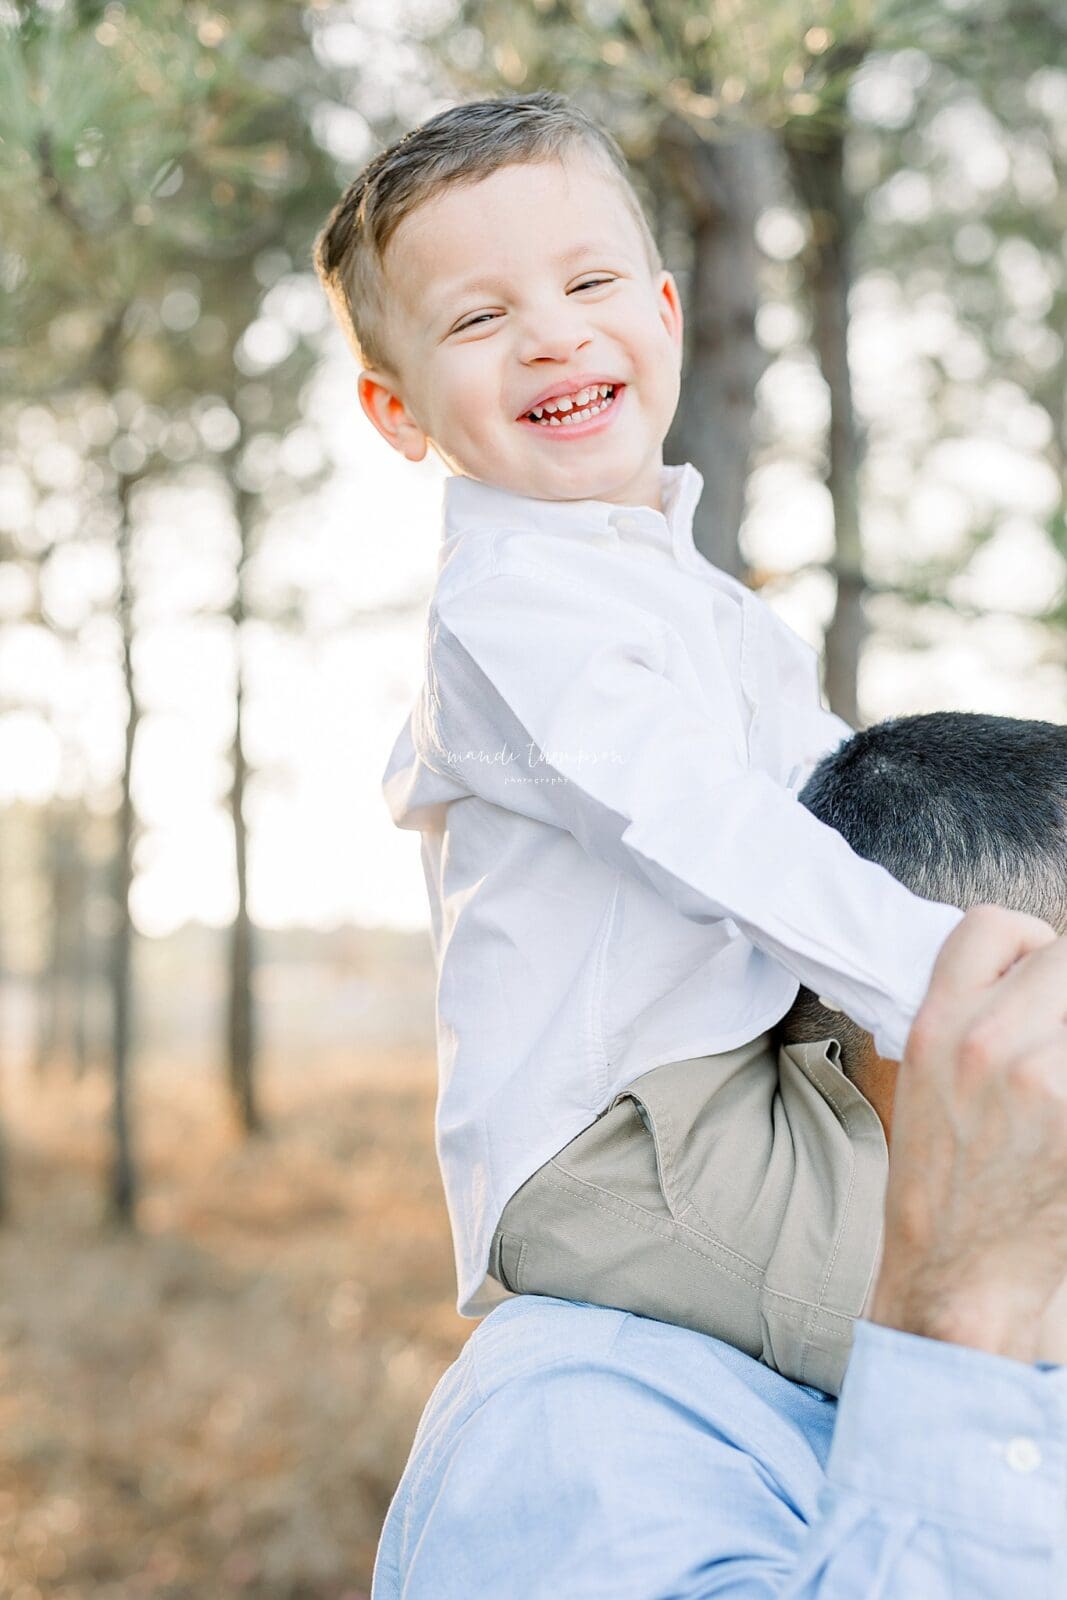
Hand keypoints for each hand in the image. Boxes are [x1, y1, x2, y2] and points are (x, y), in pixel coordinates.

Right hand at [868, 905, 1066, 1361]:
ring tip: (1057, 1083)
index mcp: (937, 1023)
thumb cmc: (942, 1185)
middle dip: (1066, 996)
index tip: (1037, 976)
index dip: (1028, 943)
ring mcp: (1043, 1080)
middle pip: (1064, 958)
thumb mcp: (925, 1080)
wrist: (957, 1273)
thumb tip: (1035, 987)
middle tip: (1056, 1040)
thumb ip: (971, 1019)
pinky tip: (1065, 1123)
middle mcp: (987, 1041)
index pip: (993, 925)